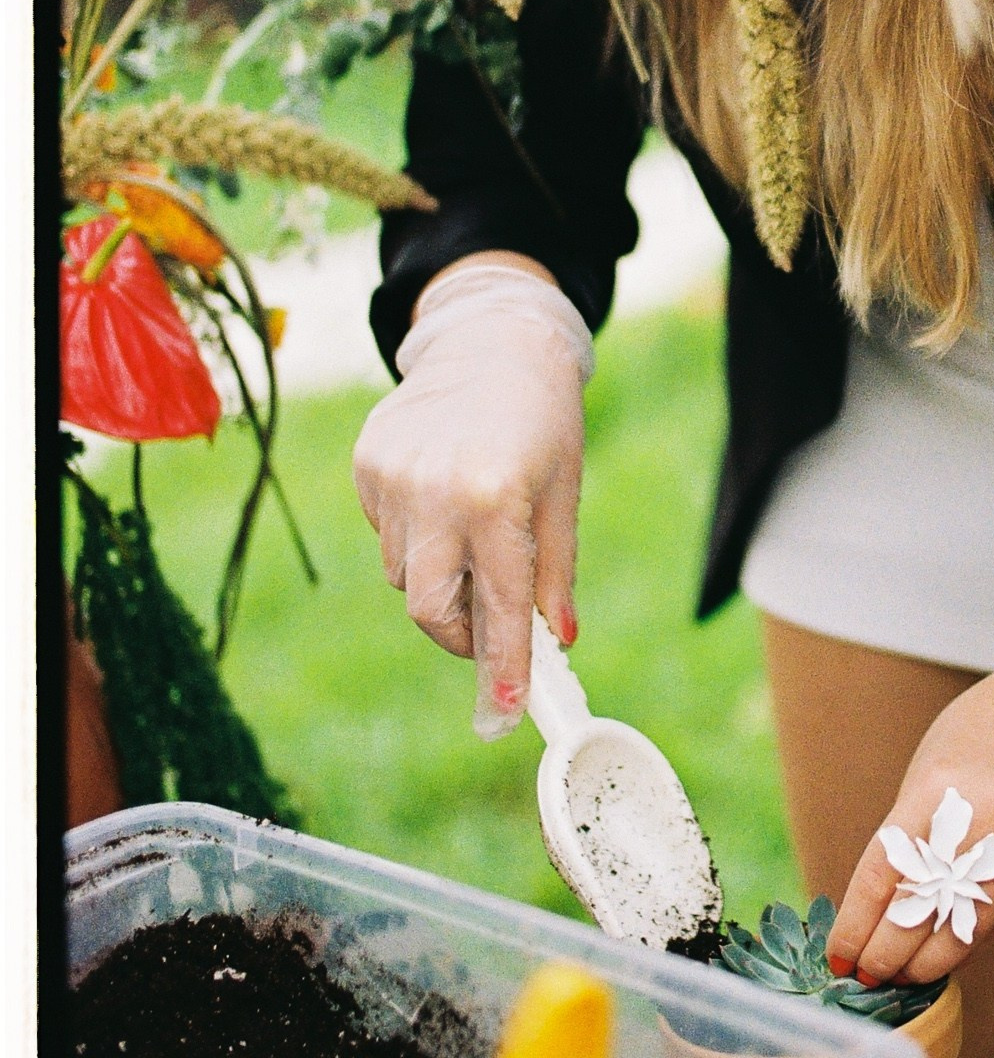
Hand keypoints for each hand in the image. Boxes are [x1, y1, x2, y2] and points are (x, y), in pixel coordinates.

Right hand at [352, 253, 593, 736]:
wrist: (491, 339)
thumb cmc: (543, 418)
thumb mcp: (564, 493)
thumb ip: (555, 573)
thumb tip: (558, 641)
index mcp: (494, 498)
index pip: (499, 606)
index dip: (502, 668)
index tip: (503, 717)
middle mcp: (434, 491)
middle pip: (428, 608)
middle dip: (459, 634)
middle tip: (487, 634)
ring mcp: (390, 478)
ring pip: (405, 572)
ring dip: (439, 574)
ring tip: (474, 524)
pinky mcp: (365, 465)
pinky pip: (386, 532)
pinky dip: (415, 534)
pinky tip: (442, 490)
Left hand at [827, 598, 993, 988]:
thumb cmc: (984, 730)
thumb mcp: (928, 769)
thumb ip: (908, 833)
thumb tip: (878, 906)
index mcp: (940, 792)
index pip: (885, 878)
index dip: (857, 927)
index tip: (839, 955)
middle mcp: (984, 827)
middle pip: (923, 916)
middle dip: (886, 957)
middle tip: (862, 975)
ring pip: (965, 935)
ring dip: (925, 965)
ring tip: (898, 976)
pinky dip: (966, 945)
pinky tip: (943, 955)